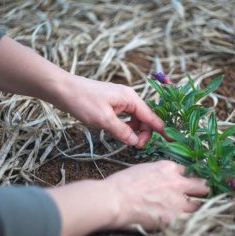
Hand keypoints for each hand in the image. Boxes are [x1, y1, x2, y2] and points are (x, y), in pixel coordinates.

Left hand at [0, 36, 163, 147]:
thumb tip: (136, 142)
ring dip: (134, 130)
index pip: (151, 117)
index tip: (171, 141)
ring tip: (127, 141)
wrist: (63, 89)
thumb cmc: (83, 101)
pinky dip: (125, 126)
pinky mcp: (112, 104)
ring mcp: (120, 101)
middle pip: (145, 118)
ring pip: (135, 119)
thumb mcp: (104, 120)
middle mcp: (129, 98)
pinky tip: (119, 133)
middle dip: (144, 133)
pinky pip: (125, 117)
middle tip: (136, 146)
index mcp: (131, 99)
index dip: (161, 130)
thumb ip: (122, 131)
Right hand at [105, 160, 209, 228]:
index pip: (185, 171)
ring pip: (199, 203)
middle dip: (200, 189)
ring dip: (195, 206)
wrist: (115, 199)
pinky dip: (187, 220)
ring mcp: (178, 200)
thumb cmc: (122, 185)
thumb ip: (158, 174)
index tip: (183, 184)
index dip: (184, 178)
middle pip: (200, 184)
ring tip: (189, 211)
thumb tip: (162, 181)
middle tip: (198, 195)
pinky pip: (190, 219)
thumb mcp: (143, 169)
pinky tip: (182, 221)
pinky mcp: (175, 217)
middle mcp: (177, 182)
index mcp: (168, 167)